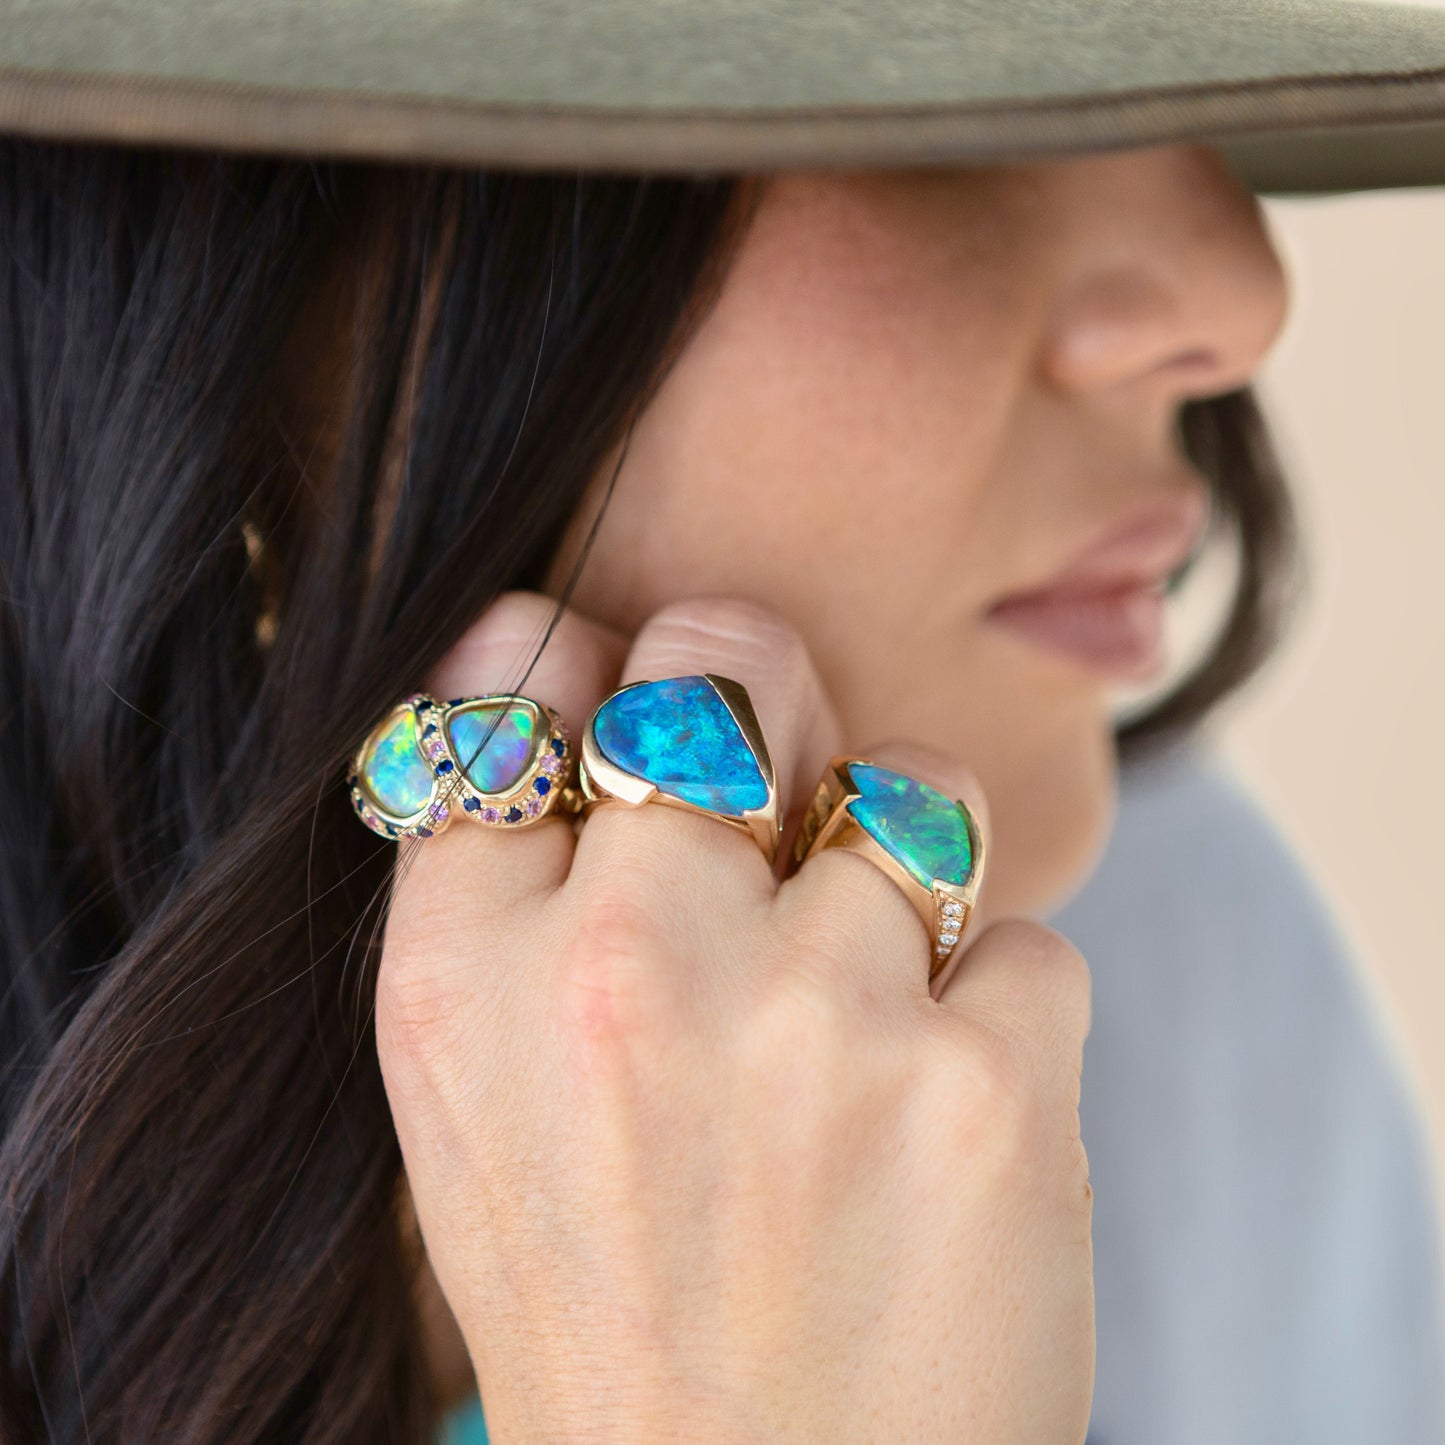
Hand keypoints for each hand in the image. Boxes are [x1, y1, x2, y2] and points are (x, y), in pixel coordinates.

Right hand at [377, 593, 1094, 1441]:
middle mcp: (626, 972)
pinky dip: (997, 1022)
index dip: (583, 677)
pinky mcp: (988, 1090)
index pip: (520, 701)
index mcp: (466, 980)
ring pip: (914, 789)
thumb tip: (551, 644)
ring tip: (861, 1022)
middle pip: (724, 669)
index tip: (625, 702)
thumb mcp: (480, 1105)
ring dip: (906, 877)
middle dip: (758, 699)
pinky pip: (1027, 943)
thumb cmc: (616, 1300)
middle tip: (772, 794)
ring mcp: (813, 1022)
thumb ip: (506, 887)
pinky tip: (934, 1135)